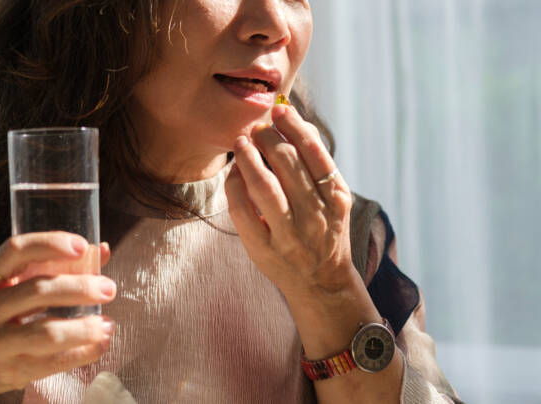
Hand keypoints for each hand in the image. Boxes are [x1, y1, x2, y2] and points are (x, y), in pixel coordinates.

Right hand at [0, 232, 115, 400]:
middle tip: (108, 288)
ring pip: (46, 332)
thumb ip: (47, 267)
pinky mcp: (9, 371)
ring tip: (107, 323)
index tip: (81, 246)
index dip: (50, 244)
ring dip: (84, 327)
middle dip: (79, 288)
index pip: (16, 251)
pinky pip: (52, 363)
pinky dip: (82, 353)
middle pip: (38, 291)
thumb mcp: (3, 286)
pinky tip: (100, 344)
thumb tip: (101, 251)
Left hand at [224, 104, 355, 296]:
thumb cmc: (325, 229)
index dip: (294, 126)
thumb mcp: (333, 197)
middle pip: (287, 164)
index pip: (314, 152)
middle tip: (256, 128)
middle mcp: (315, 216)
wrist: (321, 283)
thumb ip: (316, 159)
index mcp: (336, 198)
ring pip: (264, 186)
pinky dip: (235, 185)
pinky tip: (234, 172)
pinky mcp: (263, 250)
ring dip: (248, 158)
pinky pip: (242, 210)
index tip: (278, 111)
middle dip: (267, 138)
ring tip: (241, 143)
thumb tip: (292, 118)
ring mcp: (289, 235)